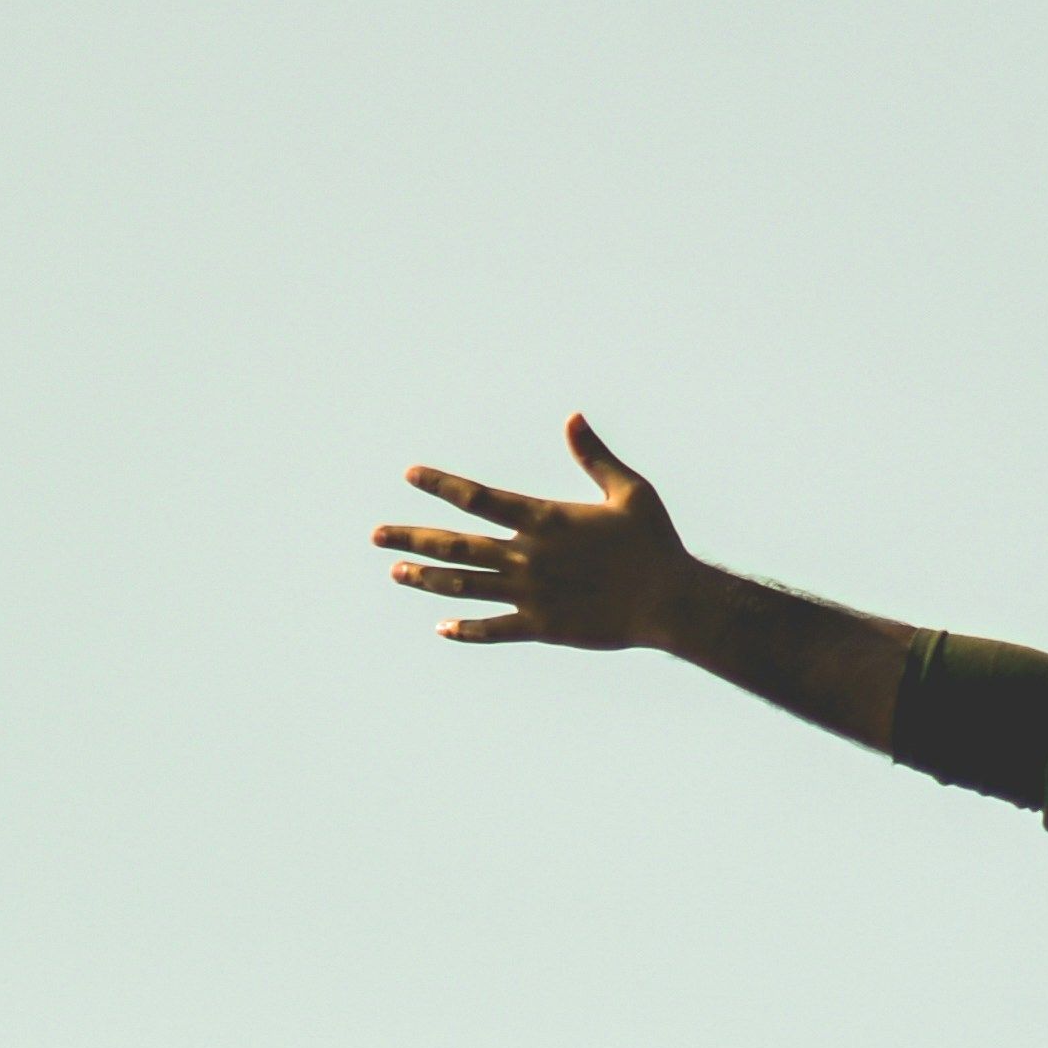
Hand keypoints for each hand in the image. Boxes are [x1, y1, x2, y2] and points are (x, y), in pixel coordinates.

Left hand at [376, 415, 698, 649]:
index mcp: (544, 519)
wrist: (671, 602)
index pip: (478, 497)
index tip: (410, 475)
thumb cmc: (654, 543)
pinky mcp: (544, 627)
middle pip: (456, 545)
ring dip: (427, 579)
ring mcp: (532, 594)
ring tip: (396, 572)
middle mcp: (529, 556)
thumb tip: (572, 417)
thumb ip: (593, 456)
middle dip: (412, 537)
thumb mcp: (628, 491)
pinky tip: (442, 627)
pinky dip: (466, 630)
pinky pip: (495, 629)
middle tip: (375, 534)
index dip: (440, 485)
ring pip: (465, 586)